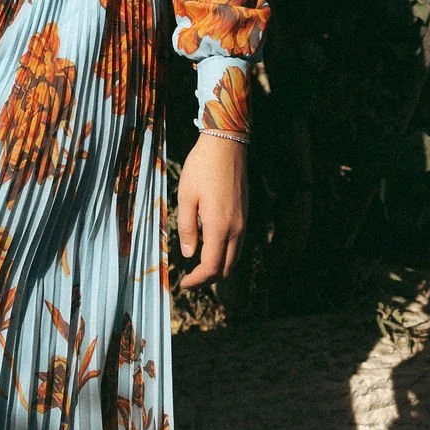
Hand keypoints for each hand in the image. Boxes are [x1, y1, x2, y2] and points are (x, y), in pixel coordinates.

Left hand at [176, 133, 247, 289]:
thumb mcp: (186, 197)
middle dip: (208, 279)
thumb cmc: (202, 168)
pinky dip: (225, 254)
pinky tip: (209, 247)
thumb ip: (187, 228)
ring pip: (234, 257)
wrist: (227, 145)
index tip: (183, 285)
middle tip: (189, 280)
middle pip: (227, 268)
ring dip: (218, 267)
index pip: (211, 267)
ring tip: (197, 267)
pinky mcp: (245, 214)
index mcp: (219, 226)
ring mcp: (244, 222)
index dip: (198, 281)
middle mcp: (236, 228)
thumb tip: (189, 255)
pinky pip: (237, 244)